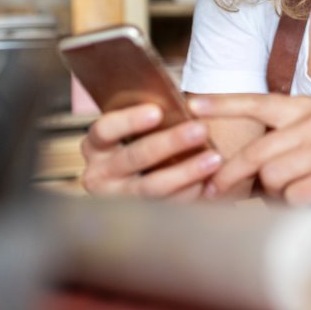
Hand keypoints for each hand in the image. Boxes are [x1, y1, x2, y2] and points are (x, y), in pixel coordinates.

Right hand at [79, 103, 223, 198]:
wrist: (148, 178)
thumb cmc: (148, 138)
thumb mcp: (143, 123)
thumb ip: (153, 111)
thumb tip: (175, 92)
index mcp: (96, 145)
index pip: (104, 130)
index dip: (129, 120)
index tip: (157, 111)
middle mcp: (99, 175)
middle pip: (133, 158)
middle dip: (169, 143)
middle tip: (200, 129)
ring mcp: (118, 200)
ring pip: (152, 188)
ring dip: (186, 171)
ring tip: (214, 158)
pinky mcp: (141, 217)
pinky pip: (168, 207)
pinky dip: (191, 193)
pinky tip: (212, 182)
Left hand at [190, 94, 310, 206]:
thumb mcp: (309, 137)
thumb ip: (274, 144)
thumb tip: (225, 168)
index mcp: (303, 107)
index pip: (257, 102)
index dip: (223, 105)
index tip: (192, 106)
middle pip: (256, 152)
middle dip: (231, 175)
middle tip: (214, 190)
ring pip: (272, 178)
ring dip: (274, 193)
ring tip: (294, 190)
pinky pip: (293, 197)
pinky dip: (294, 205)